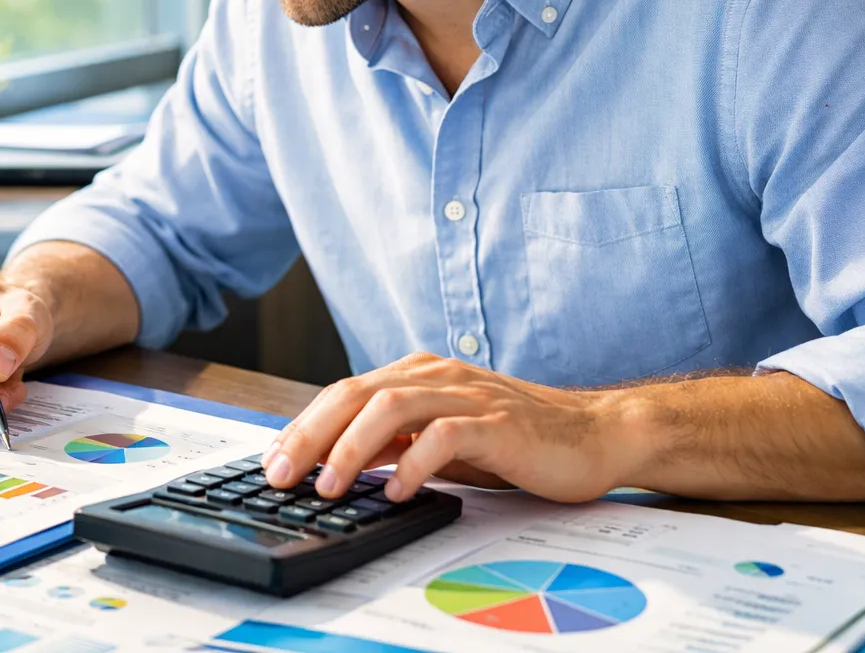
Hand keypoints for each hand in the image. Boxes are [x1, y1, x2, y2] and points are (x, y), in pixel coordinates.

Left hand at [261, 352, 632, 503]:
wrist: (593, 435)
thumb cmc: (514, 440)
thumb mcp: (440, 438)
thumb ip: (394, 441)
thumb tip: (334, 462)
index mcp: (418, 373)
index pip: (344, 392)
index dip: (302, 426)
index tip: (272, 462)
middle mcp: (437, 375)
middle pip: (356, 393)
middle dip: (310, 435)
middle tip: (281, 475)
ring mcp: (468, 395)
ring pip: (392, 406)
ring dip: (352, 448)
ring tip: (328, 486)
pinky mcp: (499, 423)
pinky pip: (445, 435)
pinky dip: (414, 463)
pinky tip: (396, 491)